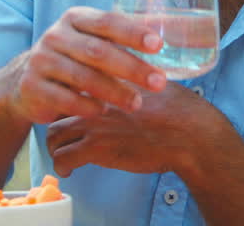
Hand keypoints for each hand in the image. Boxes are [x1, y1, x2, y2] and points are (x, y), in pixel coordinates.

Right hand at [7, 6, 166, 124]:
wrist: (27, 81)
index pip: (108, 22)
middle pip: (98, 52)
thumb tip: (168, 31)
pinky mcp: (32, 87)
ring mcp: (41, 61)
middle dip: (132, 68)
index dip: (133, 33)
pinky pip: (64, 99)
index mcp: (75, 18)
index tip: (158, 45)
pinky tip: (104, 111)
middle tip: (158, 82)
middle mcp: (55, 36)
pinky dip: (87, 106)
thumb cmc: (75, 58)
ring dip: (114, 92)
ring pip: (82, 77)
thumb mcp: (92, 40)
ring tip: (137, 103)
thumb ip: (122, 37)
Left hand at [45, 82, 221, 176]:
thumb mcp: (159, 81)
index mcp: (110, 79)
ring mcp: (94, 123)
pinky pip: (62, 159)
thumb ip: (140, 77)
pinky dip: (62, 166)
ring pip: (53, 135)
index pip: (75, 82)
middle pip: (58, 106)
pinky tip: (70, 169)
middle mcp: (96, 98)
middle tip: (65, 133)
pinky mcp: (95, 149)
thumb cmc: (183, 110)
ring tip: (64, 153)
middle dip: (58, 121)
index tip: (72, 108)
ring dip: (56, 146)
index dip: (70, 96)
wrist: (190, 134)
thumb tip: (141, 74)